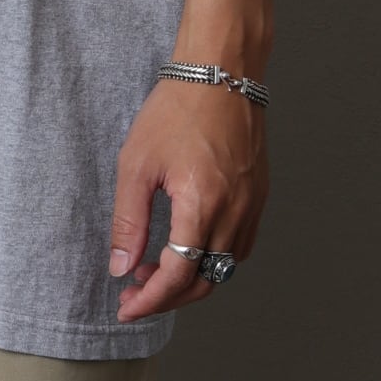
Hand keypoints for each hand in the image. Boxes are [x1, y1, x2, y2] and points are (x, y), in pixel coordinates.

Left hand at [108, 79, 268, 321]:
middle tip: (134, 292)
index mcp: (202, 204)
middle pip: (204, 282)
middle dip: (167, 297)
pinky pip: (239, 245)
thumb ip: (129, 220)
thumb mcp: (136, 164)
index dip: (150, 299)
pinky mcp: (259, 196)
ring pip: (224, 268)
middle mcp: (235, 211)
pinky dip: (212, 259)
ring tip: (154, 268)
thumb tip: (121, 266)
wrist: (221, 73)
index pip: (177, 275)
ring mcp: (252, 205)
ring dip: (190, 279)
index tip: (126, 307)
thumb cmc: (176, 110)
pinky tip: (187, 246)